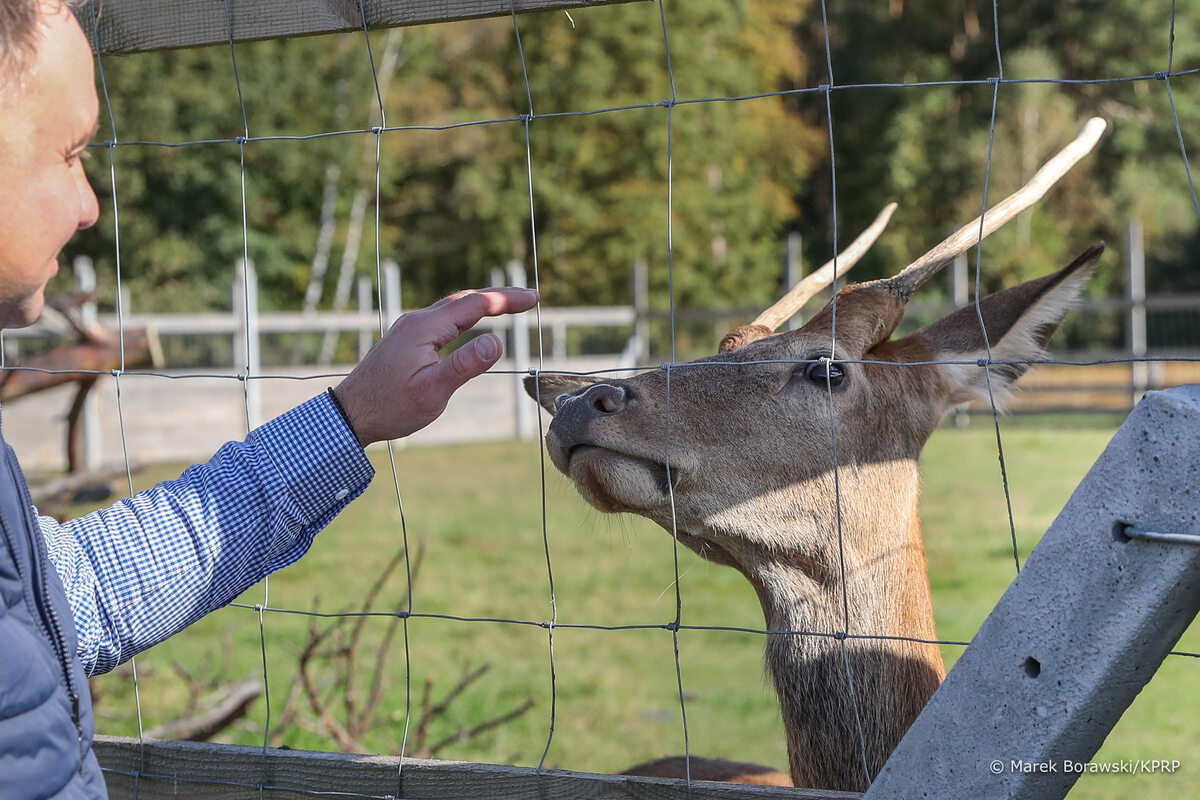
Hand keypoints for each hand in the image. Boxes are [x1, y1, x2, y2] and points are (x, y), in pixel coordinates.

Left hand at [333, 287, 538, 444]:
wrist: (349, 415)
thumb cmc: (390, 407)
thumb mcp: (432, 391)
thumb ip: (465, 365)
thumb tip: (497, 341)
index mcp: (424, 329)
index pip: (474, 304)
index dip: (506, 300)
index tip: (533, 299)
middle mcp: (416, 322)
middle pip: (464, 300)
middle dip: (498, 297)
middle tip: (528, 299)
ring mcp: (408, 329)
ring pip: (451, 308)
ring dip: (481, 304)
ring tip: (507, 306)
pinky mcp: (404, 340)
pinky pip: (441, 318)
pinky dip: (465, 315)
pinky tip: (471, 324)